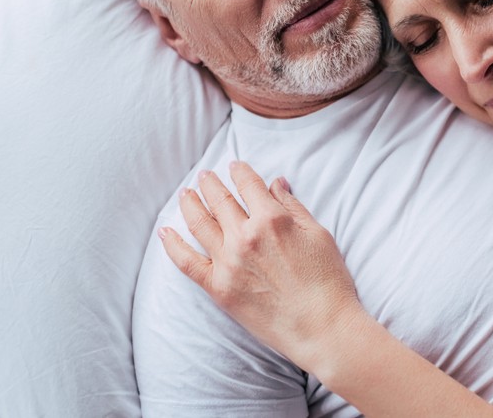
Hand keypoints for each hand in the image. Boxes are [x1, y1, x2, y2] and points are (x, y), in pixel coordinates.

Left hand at [159, 161, 364, 371]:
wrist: (321, 326)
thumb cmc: (328, 280)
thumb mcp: (318, 234)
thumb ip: (293, 206)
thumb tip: (275, 183)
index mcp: (272, 219)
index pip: (248, 185)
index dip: (240, 171)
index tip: (234, 165)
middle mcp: (245, 236)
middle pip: (219, 200)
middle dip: (211, 183)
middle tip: (205, 175)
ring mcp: (228, 262)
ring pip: (199, 224)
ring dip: (190, 204)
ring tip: (186, 193)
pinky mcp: (218, 288)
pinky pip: (186, 262)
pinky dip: (172, 244)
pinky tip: (165, 231)